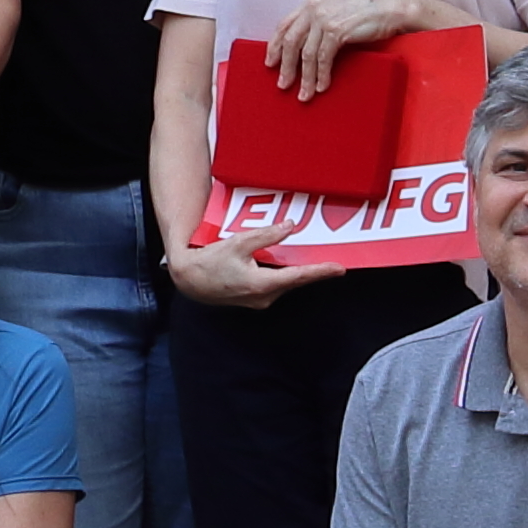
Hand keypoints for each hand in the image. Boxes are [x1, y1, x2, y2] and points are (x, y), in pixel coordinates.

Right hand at [168, 216, 333, 308]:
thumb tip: (290, 227)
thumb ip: (266, 236)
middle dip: (311, 270)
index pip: (298, 277)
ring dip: (296, 272)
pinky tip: (283, 264)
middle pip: (294, 281)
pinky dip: (283, 274)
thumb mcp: (237, 244)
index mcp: (261, 285)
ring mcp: (259, 300)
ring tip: (310, 260)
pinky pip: (275, 284)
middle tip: (331, 261)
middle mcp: (264, 297)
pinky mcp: (254, 298)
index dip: (320, 272)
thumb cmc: (209, 263)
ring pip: (285, 283)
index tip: (338, 268)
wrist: (189, 281)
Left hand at [267, 0, 460, 100]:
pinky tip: (322, 87)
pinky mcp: (337, 30)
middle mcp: (313, 9)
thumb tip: (304, 47)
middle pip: (291, 42)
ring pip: (306, 54)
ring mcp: (325, 19)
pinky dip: (321, 75)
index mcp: (310, 4)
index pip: (284, 26)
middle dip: (286, 67)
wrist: (391, 6)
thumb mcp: (335, 11)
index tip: (270, 63)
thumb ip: (318, 22)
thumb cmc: (366, 11)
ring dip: (305, 78)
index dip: (275, 46)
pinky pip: (323, 58)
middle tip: (283, 85)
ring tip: (304, 95)